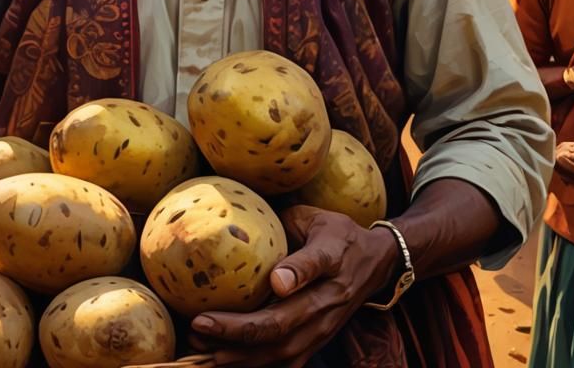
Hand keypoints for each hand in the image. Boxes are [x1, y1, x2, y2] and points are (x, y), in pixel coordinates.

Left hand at [187, 206, 399, 366]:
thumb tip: (266, 255)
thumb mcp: (317, 219)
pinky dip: (251, 365)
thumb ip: (292, 228)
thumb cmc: (336, 234)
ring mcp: (322, 329)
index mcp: (331, 260)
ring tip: (200, 348)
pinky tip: (220, 361)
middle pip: (283, 324)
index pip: (313, 265)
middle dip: (239, 330)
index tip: (275, 282)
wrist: (374, 262)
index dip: (295, 273)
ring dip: (238, 355)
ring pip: (280, 352)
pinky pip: (282, 362)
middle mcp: (327, 302)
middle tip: (199, 324)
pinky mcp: (316, 343)